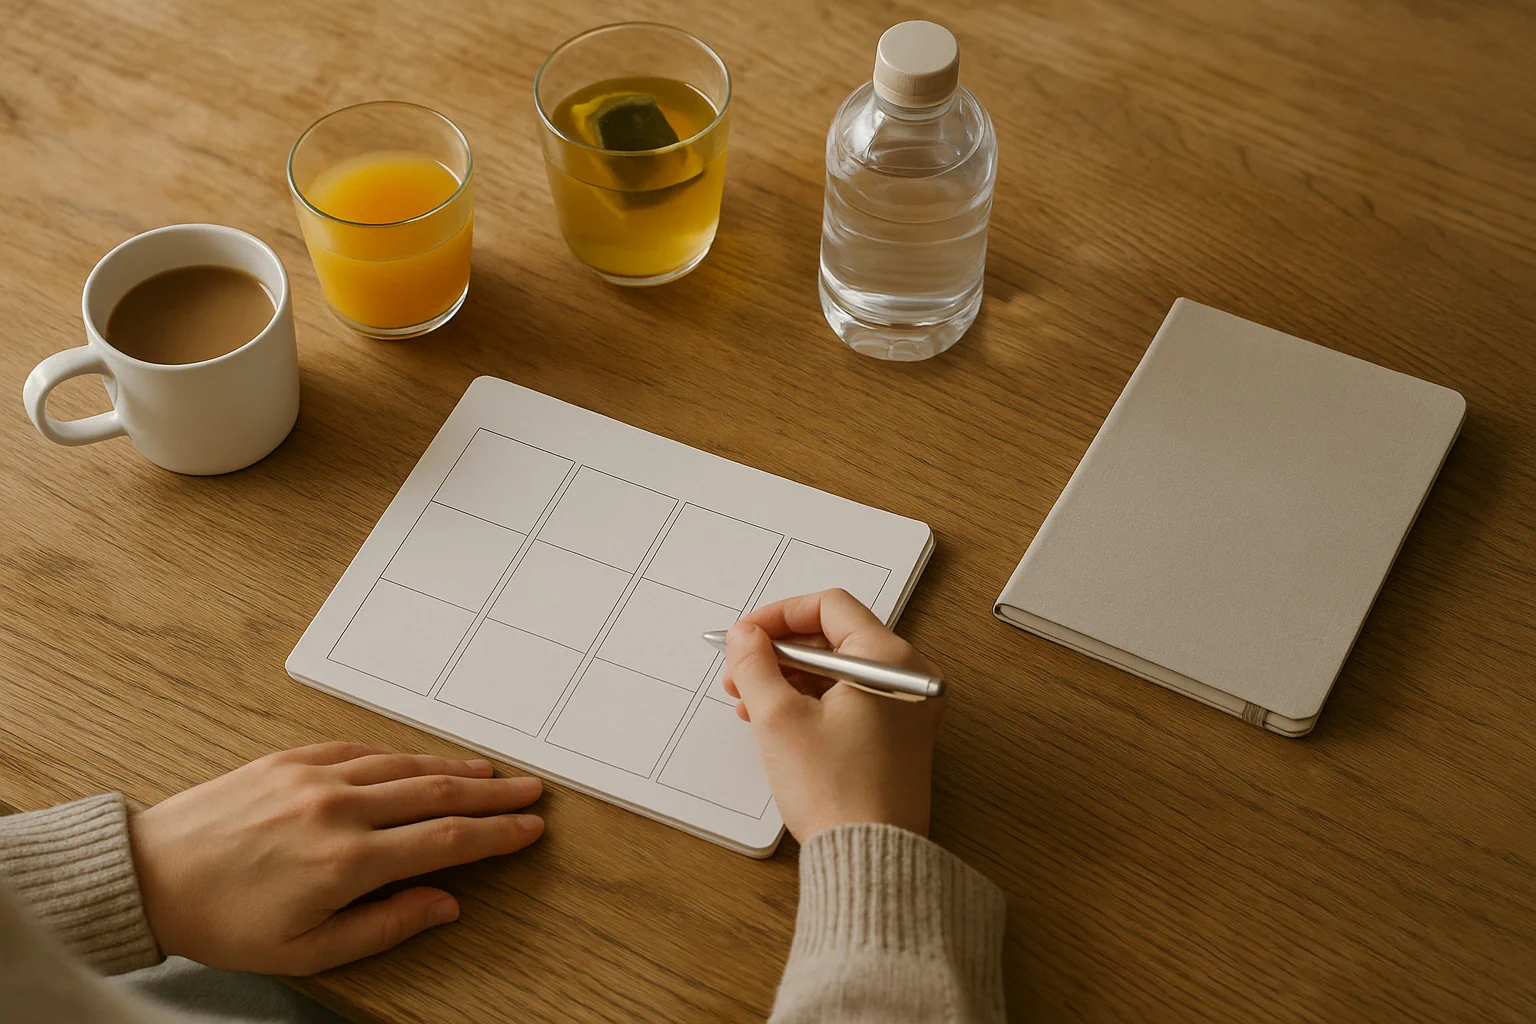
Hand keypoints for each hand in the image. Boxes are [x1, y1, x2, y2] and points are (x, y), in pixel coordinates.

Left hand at [128, 742, 543, 974]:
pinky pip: (362, 750)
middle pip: (437, 793)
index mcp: (347, 861)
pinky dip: (401, 755)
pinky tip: (421, 760)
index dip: (495, 835)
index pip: (446, 840)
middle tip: (530, 791)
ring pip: (405, 765)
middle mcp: (338, 809)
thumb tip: (445, 904)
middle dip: (492, 794)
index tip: (528, 829)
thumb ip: (386, 926)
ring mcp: (315, 777)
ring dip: (455, 768)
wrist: (149, 875)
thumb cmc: (223, 923)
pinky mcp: (291, 759)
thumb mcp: (307, 951)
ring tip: (491, 772)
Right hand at [723, 589, 944, 841]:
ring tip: (748, 704)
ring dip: (789, 679)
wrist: (869, 858)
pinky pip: (850, 700)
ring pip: (838, 671)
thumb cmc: (837, 792)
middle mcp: (906, 675)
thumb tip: (746, 637)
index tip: (746, 636)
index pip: (829, 606)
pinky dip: (811, 702)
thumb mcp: (779, 718)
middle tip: (739, 672)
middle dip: (779, 652)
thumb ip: (755, 664)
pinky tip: (776, 721)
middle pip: (833, 638)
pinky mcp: (897, 737)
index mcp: (887, 658)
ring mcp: (905, 708)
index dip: (779, 615)